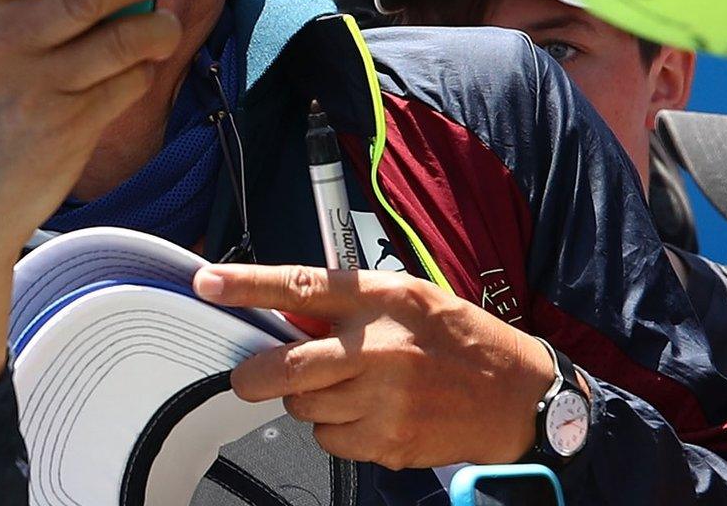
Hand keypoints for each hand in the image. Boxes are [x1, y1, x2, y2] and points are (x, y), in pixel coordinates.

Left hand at [194, 264, 554, 469]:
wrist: (518, 396)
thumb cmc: (459, 339)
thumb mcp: (407, 297)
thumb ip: (348, 302)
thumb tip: (288, 313)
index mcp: (380, 300)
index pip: (300, 287)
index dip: (247, 285)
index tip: (208, 284)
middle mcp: (378, 349)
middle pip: (286, 367)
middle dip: (254, 375)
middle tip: (248, 376)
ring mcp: (384, 401)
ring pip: (303, 408)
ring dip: (309, 401)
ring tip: (347, 389)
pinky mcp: (389, 442)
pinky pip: (330, 440)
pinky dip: (335, 431)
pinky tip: (369, 415)